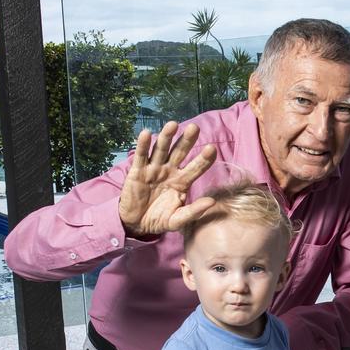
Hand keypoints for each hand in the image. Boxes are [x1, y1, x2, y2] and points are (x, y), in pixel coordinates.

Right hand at [118, 121, 219, 236]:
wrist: (136, 224)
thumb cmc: (159, 220)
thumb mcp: (178, 219)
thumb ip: (194, 211)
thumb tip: (212, 202)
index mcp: (182, 182)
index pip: (196, 168)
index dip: (203, 159)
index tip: (212, 149)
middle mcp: (169, 171)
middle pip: (179, 152)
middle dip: (187, 141)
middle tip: (195, 128)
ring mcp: (154, 169)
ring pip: (161, 149)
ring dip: (166, 136)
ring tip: (173, 124)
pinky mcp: (137, 171)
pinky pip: (141, 156)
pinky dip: (143, 144)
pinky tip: (146, 133)